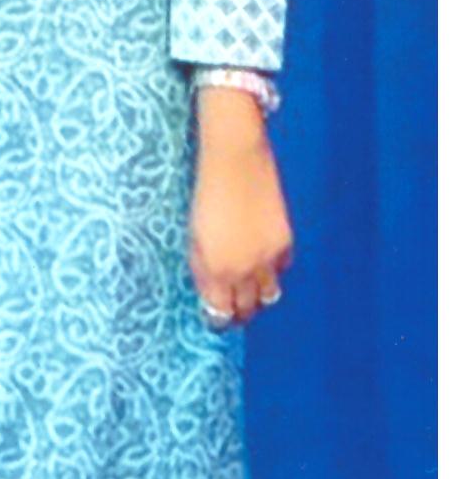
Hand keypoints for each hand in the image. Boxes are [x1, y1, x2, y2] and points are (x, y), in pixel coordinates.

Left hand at [189, 92, 293, 325]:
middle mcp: (244, 270)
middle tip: (233, 309)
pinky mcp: (284, 242)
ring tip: (249, 288)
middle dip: (239, 313)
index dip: (218, 319)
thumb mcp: (195, 235)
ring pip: (268, 295)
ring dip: (258, 295)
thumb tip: (213, 293)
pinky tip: (263, 261)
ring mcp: (267, 258)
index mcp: (215, 269)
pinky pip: (281, 270)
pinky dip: (273, 271)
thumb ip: (204, 268)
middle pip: (247, 309)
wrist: (235, 159)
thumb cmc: (205, 193)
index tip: (216, 318)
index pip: (220, 313)